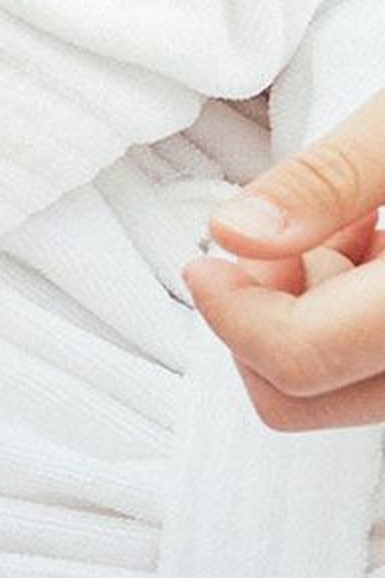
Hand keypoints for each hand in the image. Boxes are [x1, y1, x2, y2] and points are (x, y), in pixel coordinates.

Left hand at [186, 87, 384, 429]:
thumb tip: (235, 235)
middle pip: (316, 396)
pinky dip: (369, 323)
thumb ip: (329, 182)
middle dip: (270, 320)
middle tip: (286, 237)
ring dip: (322, 319)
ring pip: (357, 390)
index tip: (208, 258)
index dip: (232, 311)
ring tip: (358, 226)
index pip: (304, 358)